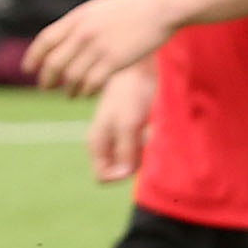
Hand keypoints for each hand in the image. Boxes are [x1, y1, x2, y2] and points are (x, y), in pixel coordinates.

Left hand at [27, 0, 175, 95]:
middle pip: (54, 63)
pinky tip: (86, 93)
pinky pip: (91, 83)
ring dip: (68, 89)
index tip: (28, 69)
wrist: (159, 6)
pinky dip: (85, 91)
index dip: (33, 57)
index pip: (45, 40)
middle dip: (47, 79)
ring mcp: (98, 48)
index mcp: (77, 18)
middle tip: (46, 87)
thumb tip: (64, 42)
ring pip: (72, 77)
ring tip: (69, 94)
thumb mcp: (98, 10)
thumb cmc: (132, 8)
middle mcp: (83, 33)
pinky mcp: (115, 61)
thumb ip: (80, 25)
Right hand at [87, 62, 157, 183]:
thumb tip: (124, 175)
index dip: (118, 177)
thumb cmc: (130, 94)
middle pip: (121, 170)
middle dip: (135, 159)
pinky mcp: (134, 132)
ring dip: (144, 149)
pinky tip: (150, 124)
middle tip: (140, 137)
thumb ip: (125, 151)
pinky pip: (143, 148)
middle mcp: (107, 145)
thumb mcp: (127, 125)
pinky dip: (149, 141)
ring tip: (145, 128)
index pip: (102, 177)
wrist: (140, 71)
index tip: (133, 161)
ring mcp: (121, 139)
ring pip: (134, 160)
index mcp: (97, 144)